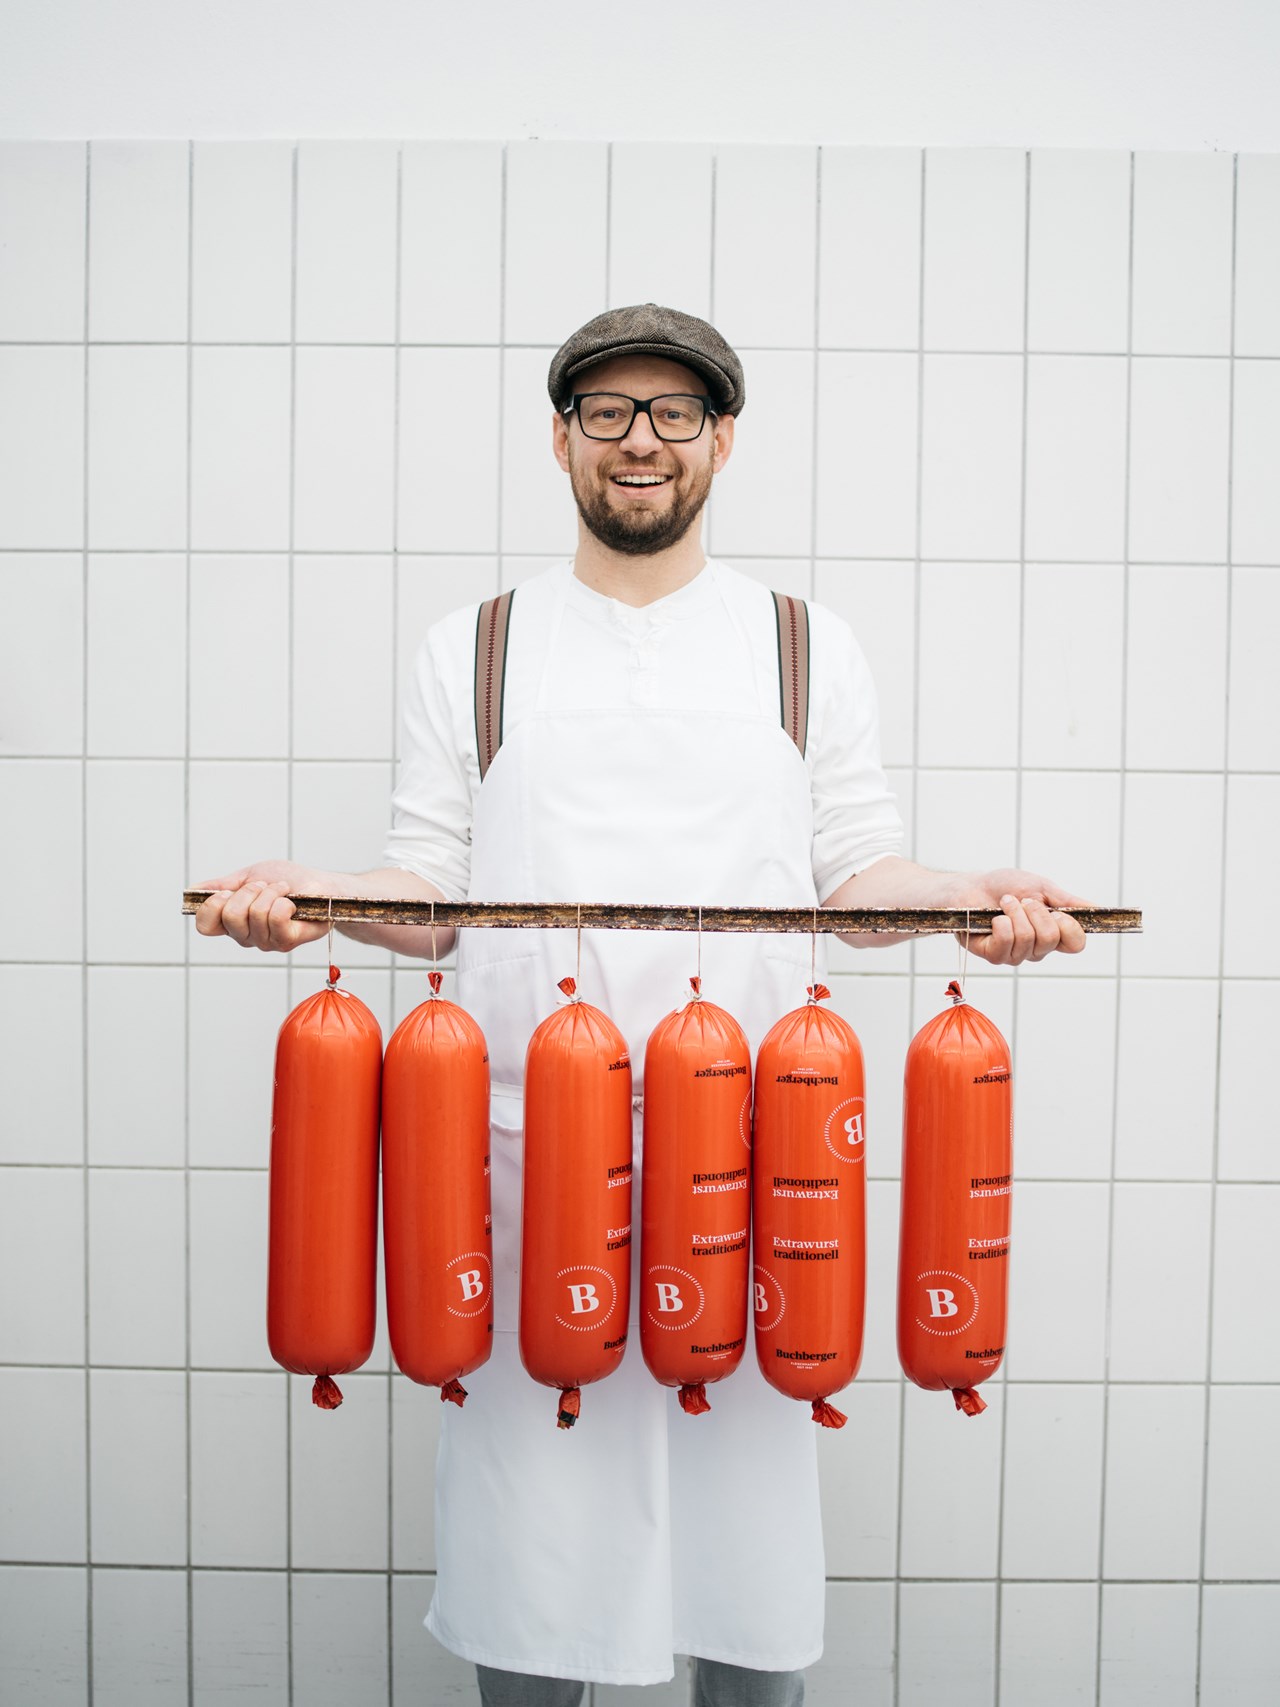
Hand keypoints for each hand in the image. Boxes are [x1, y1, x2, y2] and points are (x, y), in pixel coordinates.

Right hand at [194, 860, 331, 953]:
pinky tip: (292, 902)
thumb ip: (222, 885)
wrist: (323, 886)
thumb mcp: (250, 875)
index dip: (211, 906)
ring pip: (254, 915)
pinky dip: (283, 900)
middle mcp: (246, 936)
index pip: (205, 926)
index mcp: (233, 922)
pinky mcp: (287, 942)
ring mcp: (266, 942)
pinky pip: (275, 917)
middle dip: (248, 892)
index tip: (228, 891)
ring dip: (270, 893)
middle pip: (229, 917)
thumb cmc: (289, 881)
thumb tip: (193, 889)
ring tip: (282, 891)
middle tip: (264, 886)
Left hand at [950, 870, 1089, 965]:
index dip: (1069, 928)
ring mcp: (1014, 954)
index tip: (1056, 909)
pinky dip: (1001, 922)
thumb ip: (1067, 901)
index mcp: (1052, 933)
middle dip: (1036, 912)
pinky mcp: (992, 955)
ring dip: (1015, 913)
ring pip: (1028, 939)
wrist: (970, 885)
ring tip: (1004, 904)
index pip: (1076, 945)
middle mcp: (1036, 948)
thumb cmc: (1004, 886)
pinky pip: (1005, 942)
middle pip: (1051, 940)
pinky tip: (993, 917)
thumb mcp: (1041, 888)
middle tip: (1022, 901)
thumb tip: (1096, 908)